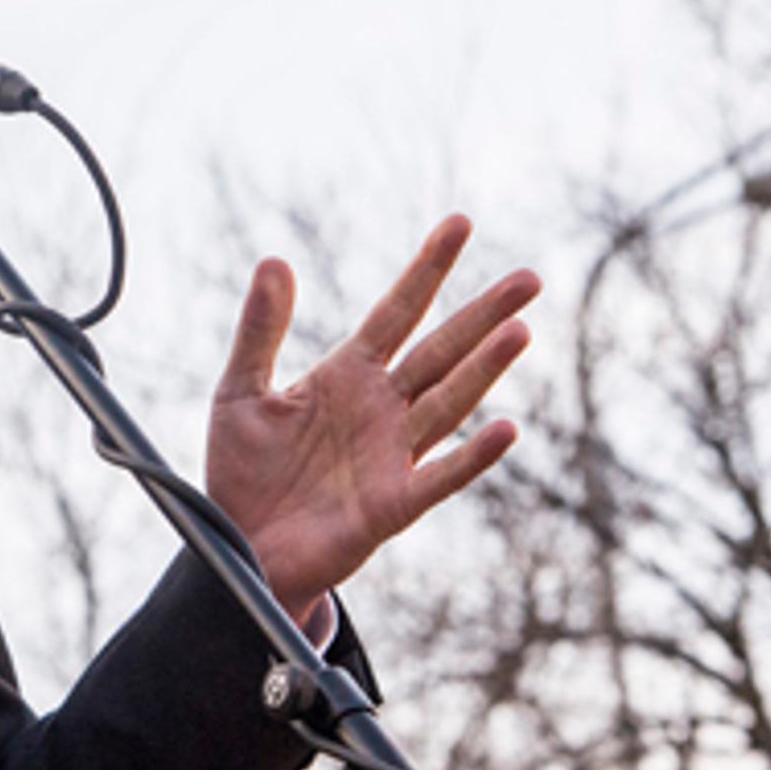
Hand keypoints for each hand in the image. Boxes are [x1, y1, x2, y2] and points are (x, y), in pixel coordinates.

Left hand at [205, 214, 537, 622]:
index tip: (460, 223)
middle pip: (441, 351)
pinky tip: (505, 428)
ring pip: (448, 403)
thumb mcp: (240, 390)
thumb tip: (274, 259)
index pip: (397, 312)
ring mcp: (392, 455)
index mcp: (348, 375)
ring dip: (483, 369)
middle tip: (529, 277)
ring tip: (520, 331)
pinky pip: (441, 476)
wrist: (241, 546)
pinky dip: (473, 456)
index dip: (427, 270)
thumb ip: (260, 330)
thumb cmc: (243, 470)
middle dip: (482, 314)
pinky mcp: (393, 505)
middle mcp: (381, 408)